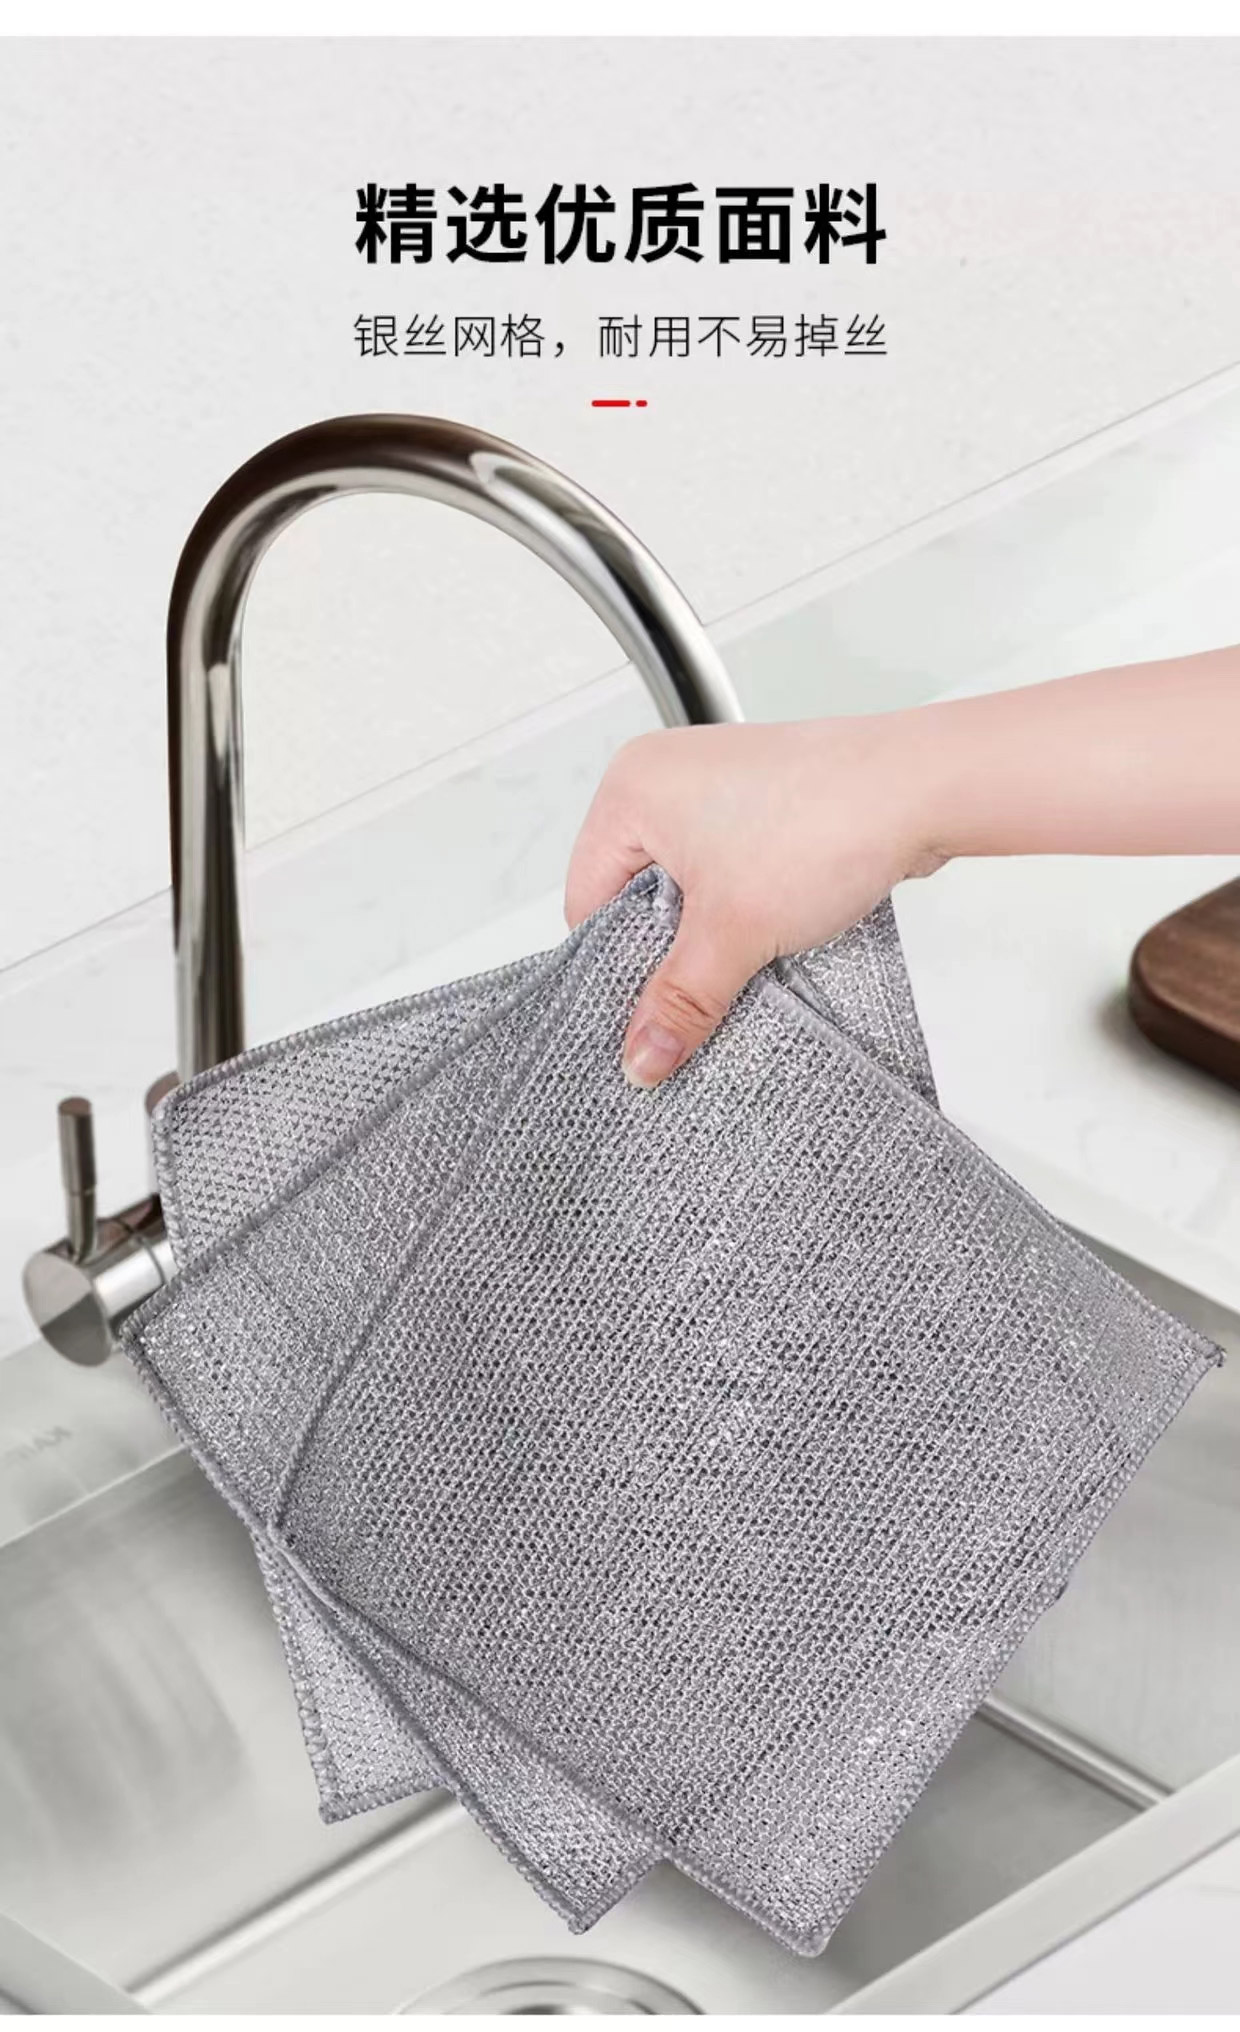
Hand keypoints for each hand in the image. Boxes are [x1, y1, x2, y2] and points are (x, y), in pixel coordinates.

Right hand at [565, 717, 944, 1087]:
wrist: (923, 788)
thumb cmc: (826, 820)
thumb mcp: (734, 931)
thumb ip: (680, 1002)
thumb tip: (641, 1058)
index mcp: (631, 790)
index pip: (587, 901)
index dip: (613, 967)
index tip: (640, 1019)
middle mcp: (666, 778)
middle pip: (635, 898)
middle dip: (668, 953)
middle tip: (693, 1001)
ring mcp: (717, 788)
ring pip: (688, 890)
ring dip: (711, 936)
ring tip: (739, 967)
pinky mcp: (762, 804)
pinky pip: (728, 873)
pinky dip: (743, 910)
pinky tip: (767, 939)